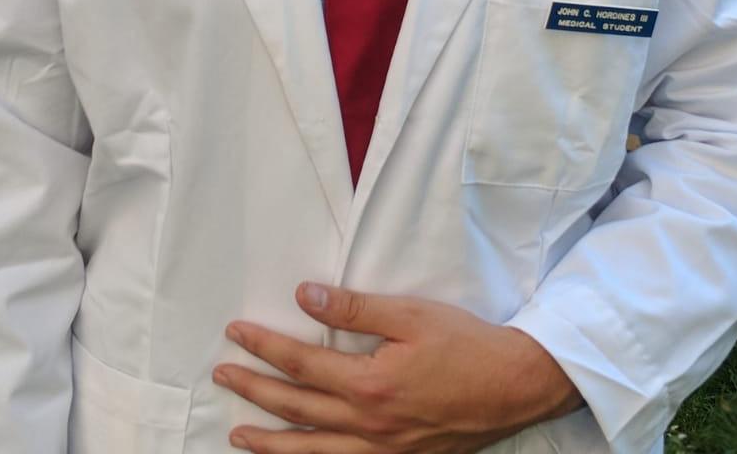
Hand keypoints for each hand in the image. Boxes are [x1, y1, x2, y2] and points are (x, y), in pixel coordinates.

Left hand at [213, 283, 582, 452]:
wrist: (514, 387)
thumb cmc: (465, 344)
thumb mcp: (410, 315)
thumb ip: (355, 309)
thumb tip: (306, 298)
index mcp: (369, 385)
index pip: (301, 364)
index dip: (264, 348)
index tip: (237, 333)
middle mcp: (369, 425)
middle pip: (297, 409)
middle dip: (255, 391)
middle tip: (222, 376)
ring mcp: (383, 450)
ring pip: (312, 451)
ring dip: (271, 443)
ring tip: (238, 435)